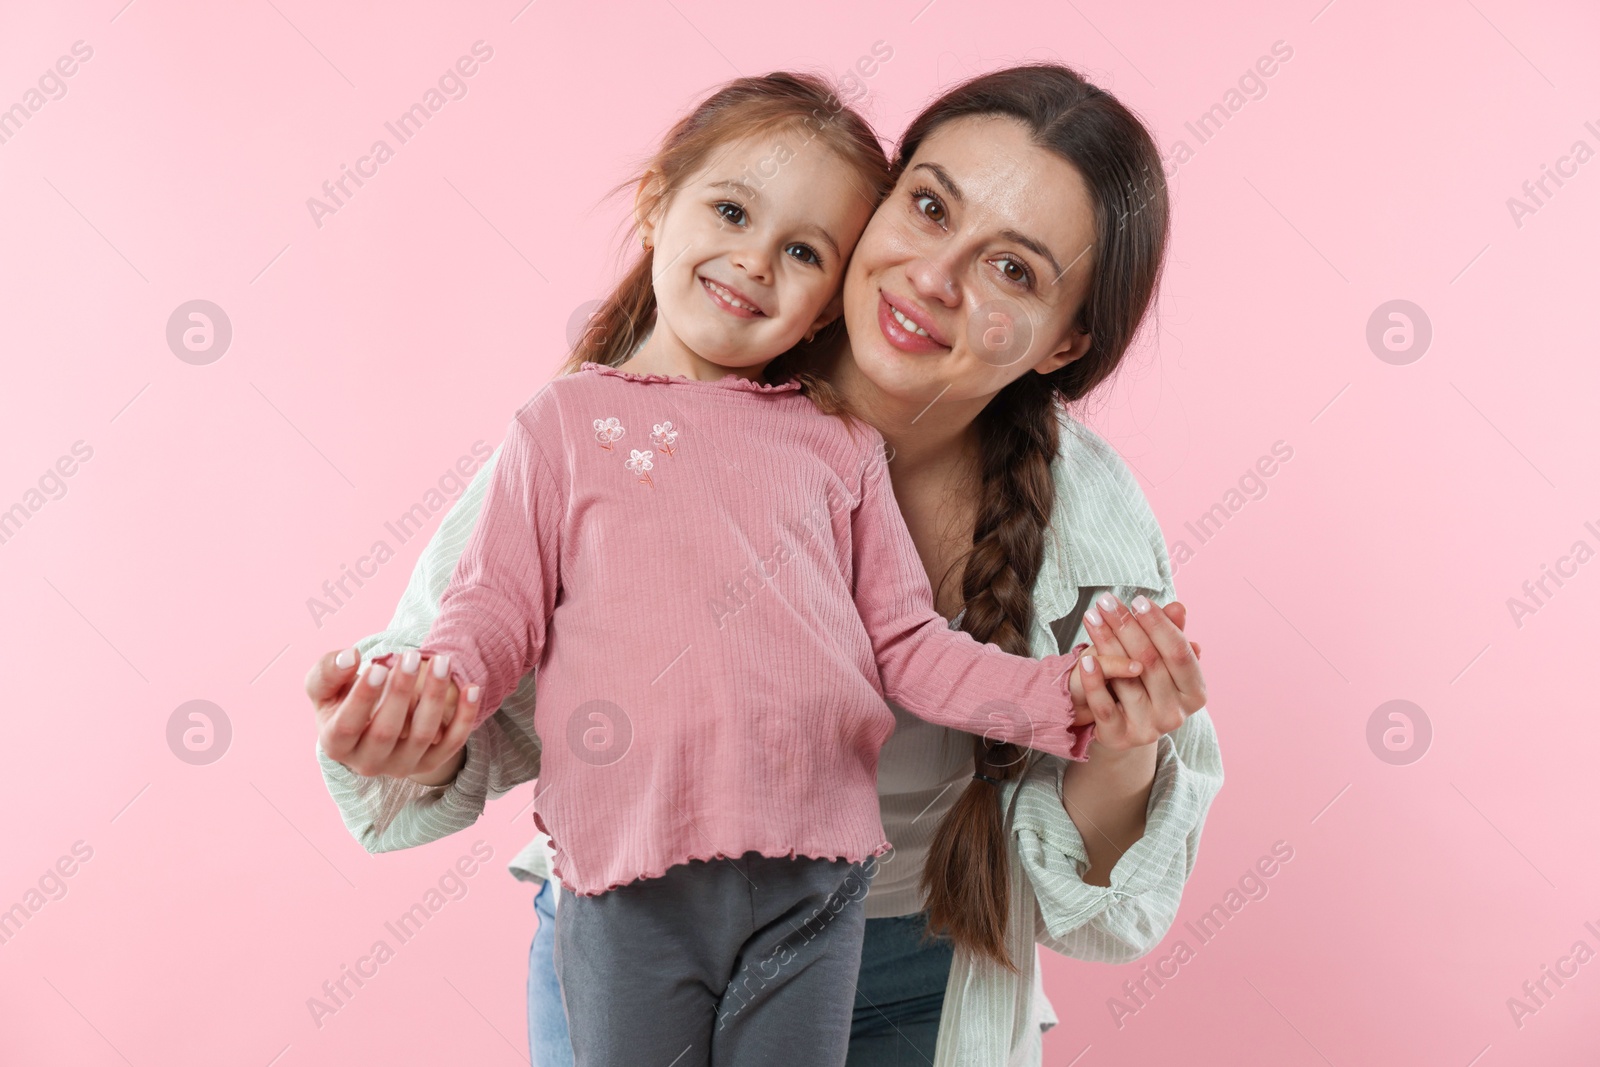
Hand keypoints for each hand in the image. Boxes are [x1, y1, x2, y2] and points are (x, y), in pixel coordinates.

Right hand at [307, 647, 478, 784]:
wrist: (368, 723)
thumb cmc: (342, 699)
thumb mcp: (324, 686)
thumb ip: (327, 671)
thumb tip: (349, 657)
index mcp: (335, 745)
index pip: (348, 726)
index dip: (362, 698)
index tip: (377, 667)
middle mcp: (368, 762)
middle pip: (387, 731)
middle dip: (401, 692)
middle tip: (412, 657)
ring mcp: (401, 766)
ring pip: (423, 735)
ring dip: (435, 697)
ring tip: (442, 662)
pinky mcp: (429, 763)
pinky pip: (452, 743)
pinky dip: (465, 717)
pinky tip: (471, 688)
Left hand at [1072, 594, 1206, 751]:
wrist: (1124, 725)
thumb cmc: (1146, 682)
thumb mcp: (1160, 658)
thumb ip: (1169, 634)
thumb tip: (1177, 607)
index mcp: (1195, 693)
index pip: (1179, 653)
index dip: (1159, 625)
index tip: (1138, 600)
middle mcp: (1176, 714)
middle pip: (1150, 662)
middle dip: (1126, 626)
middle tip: (1106, 601)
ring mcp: (1148, 728)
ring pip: (1126, 679)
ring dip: (1106, 642)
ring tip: (1091, 617)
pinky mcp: (1119, 736)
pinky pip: (1104, 706)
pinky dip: (1094, 681)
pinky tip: (1084, 659)